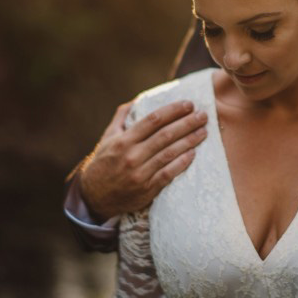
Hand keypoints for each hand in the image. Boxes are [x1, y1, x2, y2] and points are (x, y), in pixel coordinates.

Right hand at [79, 100, 207, 219]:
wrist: (94, 197)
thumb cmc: (103, 162)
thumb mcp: (108, 138)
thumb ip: (122, 117)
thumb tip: (138, 99)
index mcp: (123, 141)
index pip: (153, 120)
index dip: (173, 110)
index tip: (189, 104)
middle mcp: (132, 156)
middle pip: (165, 135)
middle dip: (187, 123)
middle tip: (203, 115)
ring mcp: (140, 174)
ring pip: (169, 153)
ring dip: (189, 141)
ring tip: (203, 131)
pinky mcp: (146, 190)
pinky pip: (168, 174)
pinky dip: (182, 163)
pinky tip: (193, 153)